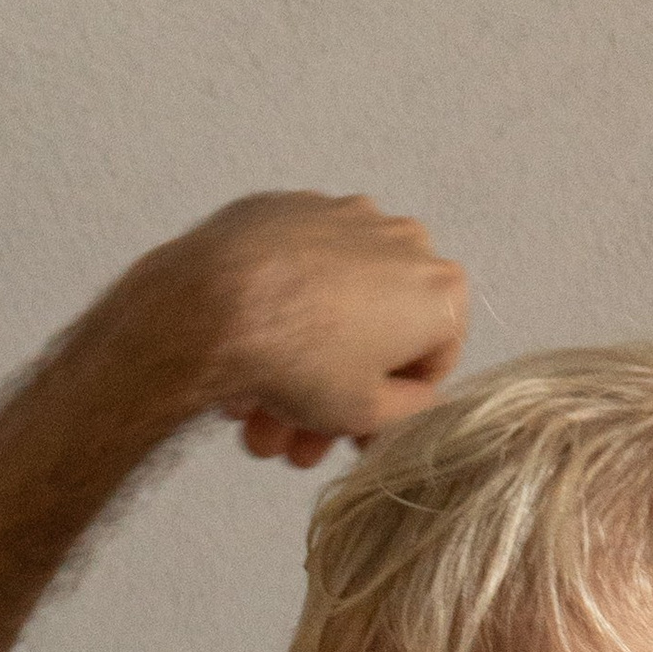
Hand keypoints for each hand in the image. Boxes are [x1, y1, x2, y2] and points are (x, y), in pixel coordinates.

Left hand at [98, 191, 468, 458]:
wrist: (213, 304)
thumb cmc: (300, 358)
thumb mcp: (366, 414)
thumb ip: (408, 412)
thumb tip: (408, 400)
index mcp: (440, 289)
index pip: (430, 363)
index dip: (391, 410)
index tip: (356, 436)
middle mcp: (403, 241)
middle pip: (373, 335)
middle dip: (331, 399)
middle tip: (295, 442)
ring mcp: (343, 216)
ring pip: (329, 307)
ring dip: (297, 369)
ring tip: (254, 419)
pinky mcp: (287, 209)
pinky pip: (292, 272)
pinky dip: (276, 313)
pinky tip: (243, 359)